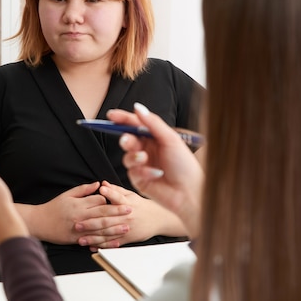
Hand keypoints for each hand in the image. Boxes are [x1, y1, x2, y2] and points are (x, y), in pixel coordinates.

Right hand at [26, 182, 131, 244]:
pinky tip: (114, 242)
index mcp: (79, 204)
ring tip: (126, 227)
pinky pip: (94, 240)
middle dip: (117, 212)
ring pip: (100, 228)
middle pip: (102, 213)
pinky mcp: (77, 239)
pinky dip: (105, 241)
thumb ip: (83, 189)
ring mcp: (79, 228)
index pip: (99, 200)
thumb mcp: (67, 194)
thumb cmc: (54, 207)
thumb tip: (98, 183)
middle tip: (131, 210)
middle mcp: (80, 216)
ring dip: (115, 228)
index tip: (119, 199)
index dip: (110, 199)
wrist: (39, 223)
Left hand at [74, 180, 185, 249]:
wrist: (157, 218)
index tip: (100, 189)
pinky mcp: (128, 238)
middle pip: (108, 220)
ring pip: (108, 234)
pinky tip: (92, 247)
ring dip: (93, 238)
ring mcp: (127, 228)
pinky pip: (113, 243)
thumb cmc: (141, 205)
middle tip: (77, 224)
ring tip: (81, 239)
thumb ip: (116, 190)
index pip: (118, 198)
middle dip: (91, 222)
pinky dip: (102, 246)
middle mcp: (126, 216)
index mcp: (128, 203)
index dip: (110, 193)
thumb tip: (103, 183)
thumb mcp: (131, 195)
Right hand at [106, 102, 203, 237]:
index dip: (122, 119)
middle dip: (126, 139)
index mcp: (155, 138)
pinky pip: (132, 172)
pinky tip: (155, 174)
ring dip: (134, 157)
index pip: (135, 125)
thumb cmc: (185, 165)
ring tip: (145, 159)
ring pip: (126, 156)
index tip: (111, 116)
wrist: (189, 192)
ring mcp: (143, 165)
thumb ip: (152, 123)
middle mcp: (148, 150)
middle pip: (128, 139)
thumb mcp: (170, 139)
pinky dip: (142, 171)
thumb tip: (138, 107)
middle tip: (128, 141)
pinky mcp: (139, 180)